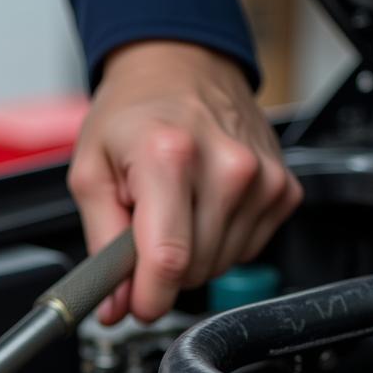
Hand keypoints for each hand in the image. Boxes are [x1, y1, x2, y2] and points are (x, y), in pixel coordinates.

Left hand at [68, 41, 302, 323]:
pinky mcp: (282, 188)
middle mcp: (226, 166)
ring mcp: (261, 177)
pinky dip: (218, 241)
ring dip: (189, 255)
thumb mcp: (90, 174)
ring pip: (219, 266)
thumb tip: (113, 304)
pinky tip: (201, 207)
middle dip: (160, 270)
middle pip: (193, 270)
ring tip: (171, 210)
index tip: (133, 306)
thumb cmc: (132, 115)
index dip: (147, 298)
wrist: (180, 66)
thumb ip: (100, 247)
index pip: (168, 259)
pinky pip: (245, 249)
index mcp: (169, 157)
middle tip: (142, 231)